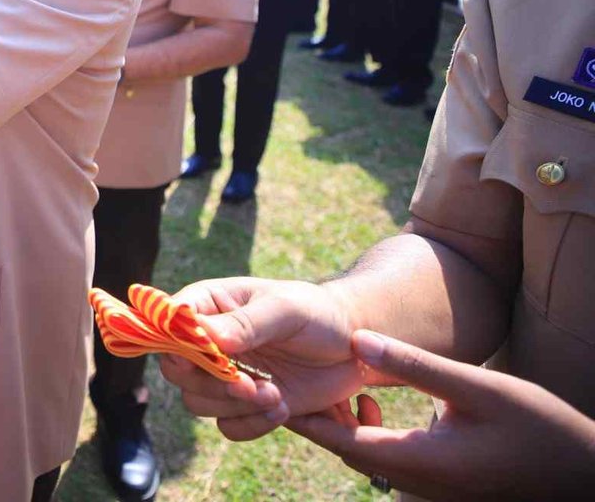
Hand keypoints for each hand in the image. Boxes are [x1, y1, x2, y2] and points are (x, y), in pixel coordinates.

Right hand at [158, 276, 372, 439]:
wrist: (353, 348)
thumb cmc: (317, 314)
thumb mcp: (286, 309)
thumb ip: (246, 322)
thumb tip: (207, 337)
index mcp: (209, 305)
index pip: (169, 321)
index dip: (173, 341)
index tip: (195, 357)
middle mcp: (208, 342)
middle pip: (175, 370)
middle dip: (209, 382)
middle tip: (248, 385)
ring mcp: (224, 376)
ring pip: (197, 402)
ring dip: (234, 406)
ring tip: (276, 396)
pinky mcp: (245, 406)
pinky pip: (228, 426)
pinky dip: (251, 425)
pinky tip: (281, 409)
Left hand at [290, 331, 594, 499]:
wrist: (580, 473)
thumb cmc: (537, 428)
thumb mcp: (476, 388)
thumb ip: (414, 365)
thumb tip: (356, 340)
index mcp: (415, 459)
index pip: (337, 439)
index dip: (297, 413)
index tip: (261, 386)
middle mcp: (411, 478)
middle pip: (342, 447)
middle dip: (309, 413)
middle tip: (274, 375)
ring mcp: (423, 484)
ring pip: (361, 452)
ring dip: (337, 421)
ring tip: (315, 379)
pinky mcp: (435, 479)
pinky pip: (382, 456)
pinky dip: (364, 430)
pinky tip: (370, 400)